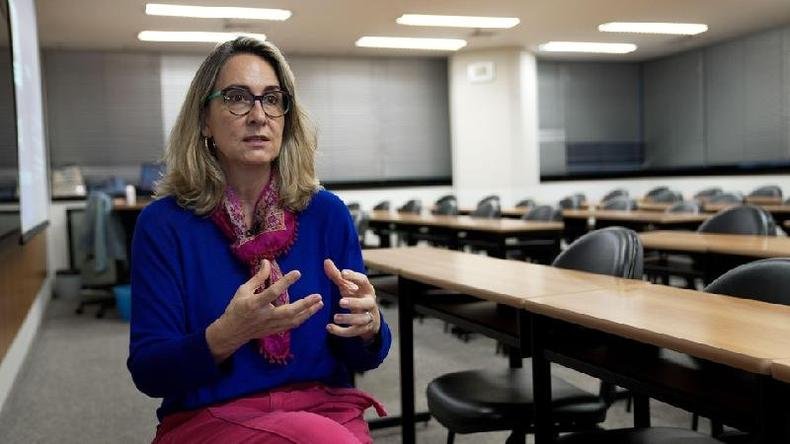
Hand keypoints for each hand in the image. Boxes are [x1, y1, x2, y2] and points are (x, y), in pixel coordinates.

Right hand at [206, 259, 323, 361]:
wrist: (232, 332)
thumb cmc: (236, 308)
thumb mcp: (243, 290)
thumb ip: (258, 277)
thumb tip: (267, 262)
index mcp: (255, 303)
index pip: (273, 292)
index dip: (285, 282)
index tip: (298, 272)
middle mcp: (265, 315)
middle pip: (288, 311)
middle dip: (305, 304)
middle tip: (318, 296)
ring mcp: (271, 325)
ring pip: (293, 320)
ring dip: (308, 312)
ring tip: (320, 303)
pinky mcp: (274, 330)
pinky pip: (291, 325)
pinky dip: (302, 319)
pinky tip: (310, 312)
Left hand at [323, 259, 379, 342]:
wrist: (370, 317)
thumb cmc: (356, 297)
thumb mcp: (347, 286)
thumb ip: (337, 275)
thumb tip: (326, 261)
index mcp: (366, 289)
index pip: (363, 281)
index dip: (354, 276)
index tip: (343, 273)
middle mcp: (369, 302)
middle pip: (366, 303)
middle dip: (354, 303)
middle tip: (341, 301)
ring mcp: (367, 317)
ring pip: (361, 320)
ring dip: (348, 319)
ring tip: (335, 317)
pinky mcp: (362, 329)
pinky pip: (353, 332)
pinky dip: (342, 331)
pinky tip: (329, 327)